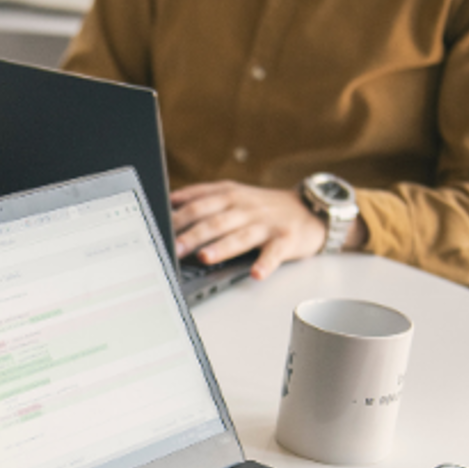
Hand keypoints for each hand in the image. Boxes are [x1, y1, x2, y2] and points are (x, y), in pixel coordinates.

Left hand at [169, 182, 362, 279]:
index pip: (198, 203)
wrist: (310, 209)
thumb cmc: (263, 206)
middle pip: (214, 220)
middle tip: (174, 248)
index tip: (158, 228)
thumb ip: (203, 197)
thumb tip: (169, 201)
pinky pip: (274, 252)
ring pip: (240, 235)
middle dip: (192, 234)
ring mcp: (265, 223)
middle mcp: (245, 207)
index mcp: (228, 195)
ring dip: (222, 247)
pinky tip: (257, 273)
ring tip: (205, 258)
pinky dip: (266, 263)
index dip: (177, 215)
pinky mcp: (285, 239)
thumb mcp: (233, 194)